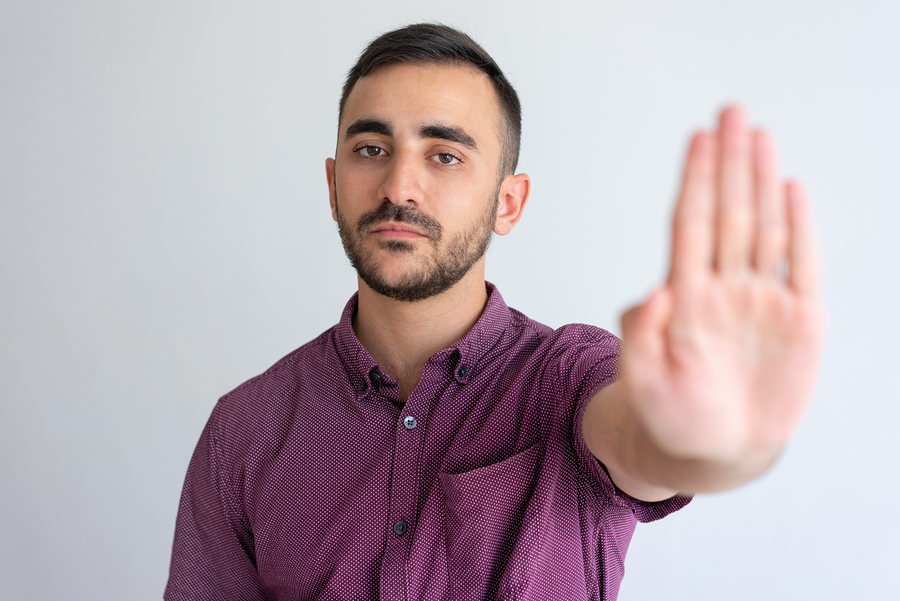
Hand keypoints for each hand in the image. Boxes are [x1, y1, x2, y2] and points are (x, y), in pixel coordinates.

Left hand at [619, 106, 823, 468]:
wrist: (715, 449)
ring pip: (763, 227)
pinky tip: (791, 189)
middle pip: (728, 212)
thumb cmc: (673, 416)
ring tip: (759, 136)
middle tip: (731, 111)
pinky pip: (799, 264)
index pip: (691, 225)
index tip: (697, 139)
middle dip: (729, 162)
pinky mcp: (798, 321)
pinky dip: (798, 227)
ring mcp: (761, 300)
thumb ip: (642, 336)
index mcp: (686, 296)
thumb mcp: (644, 381)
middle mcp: (723, 287)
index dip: (696, 181)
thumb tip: (653, 293)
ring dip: (761, 181)